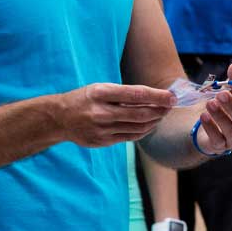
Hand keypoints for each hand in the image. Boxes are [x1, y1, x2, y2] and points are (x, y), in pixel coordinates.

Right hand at [57, 83, 174, 146]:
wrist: (59, 118)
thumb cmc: (85, 99)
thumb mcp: (100, 88)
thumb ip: (124, 93)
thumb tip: (155, 97)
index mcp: (101, 93)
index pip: (136, 94)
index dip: (157, 96)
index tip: (172, 97)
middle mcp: (101, 112)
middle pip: (140, 114)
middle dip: (160, 110)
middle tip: (170, 106)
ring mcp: (102, 129)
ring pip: (137, 127)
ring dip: (154, 121)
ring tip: (161, 114)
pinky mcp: (103, 141)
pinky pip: (130, 137)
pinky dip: (143, 131)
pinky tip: (149, 125)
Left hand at [195, 62, 231, 155]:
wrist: (209, 125)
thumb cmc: (226, 107)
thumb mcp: (230, 92)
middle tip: (221, 94)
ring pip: (231, 130)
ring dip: (220, 116)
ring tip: (209, 103)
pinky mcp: (221, 146)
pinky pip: (217, 139)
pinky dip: (210, 127)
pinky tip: (203, 116)